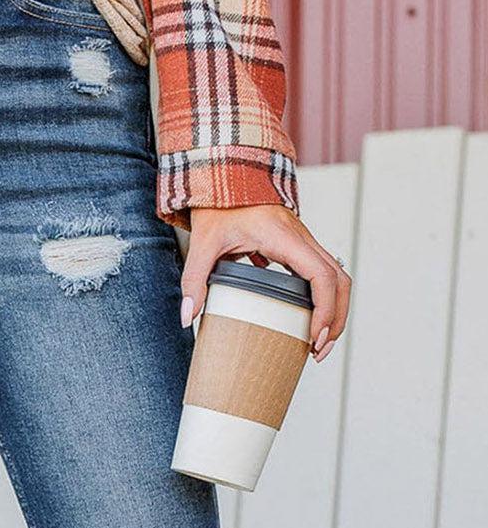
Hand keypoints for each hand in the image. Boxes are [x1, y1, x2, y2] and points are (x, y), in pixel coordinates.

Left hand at [180, 205, 350, 362]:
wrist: (225, 177)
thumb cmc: (218, 206)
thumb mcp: (203, 243)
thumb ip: (194, 279)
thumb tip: (187, 316)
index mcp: (285, 238)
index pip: (321, 276)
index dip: (325, 309)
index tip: (315, 337)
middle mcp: (301, 239)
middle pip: (340, 281)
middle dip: (336, 319)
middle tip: (319, 351)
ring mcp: (303, 242)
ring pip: (337, 277)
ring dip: (334, 310)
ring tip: (317, 342)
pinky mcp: (298, 247)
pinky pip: (323, 274)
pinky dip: (324, 299)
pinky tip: (307, 321)